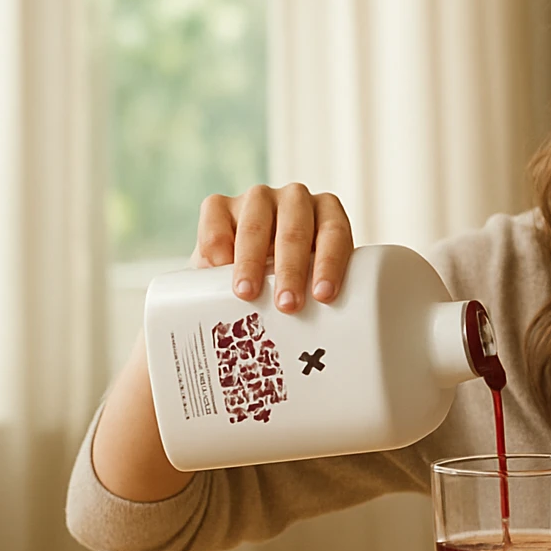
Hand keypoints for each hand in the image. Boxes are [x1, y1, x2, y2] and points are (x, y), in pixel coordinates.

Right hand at [190, 184, 353, 311]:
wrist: (242, 270)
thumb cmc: (288, 282)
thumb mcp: (310, 284)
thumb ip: (322, 301)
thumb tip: (329, 352)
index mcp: (328, 214)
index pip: (334, 234)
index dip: (330, 263)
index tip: (323, 296)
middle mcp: (295, 200)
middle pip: (296, 230)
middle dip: (291, 270)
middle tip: (287, 305)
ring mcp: (258, 198)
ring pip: (256, 224)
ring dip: (252, 260)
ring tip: (248, 294)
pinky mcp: (220, 204)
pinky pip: (216, 217)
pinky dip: (217, 243)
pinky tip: (218, 268)